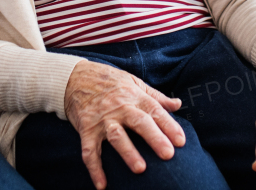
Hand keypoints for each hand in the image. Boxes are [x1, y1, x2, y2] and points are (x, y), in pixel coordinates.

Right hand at [63, 60, 186, 189]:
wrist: (75, 77)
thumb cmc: (110, 81)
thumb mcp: (134, 82)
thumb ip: (156, 96)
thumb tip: (178, 104)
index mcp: (134, 96)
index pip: (155, 111)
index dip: (169, 125)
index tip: (181, 141)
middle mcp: (120, 107)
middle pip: (139, 122)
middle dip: (154, 138)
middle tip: (168, 154)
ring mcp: (102, 119)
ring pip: (117, 136)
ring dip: (128, 152)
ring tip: (140, 169)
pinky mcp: (86, 129)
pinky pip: (89, 150)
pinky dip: (94, 168)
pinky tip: (102, 185)